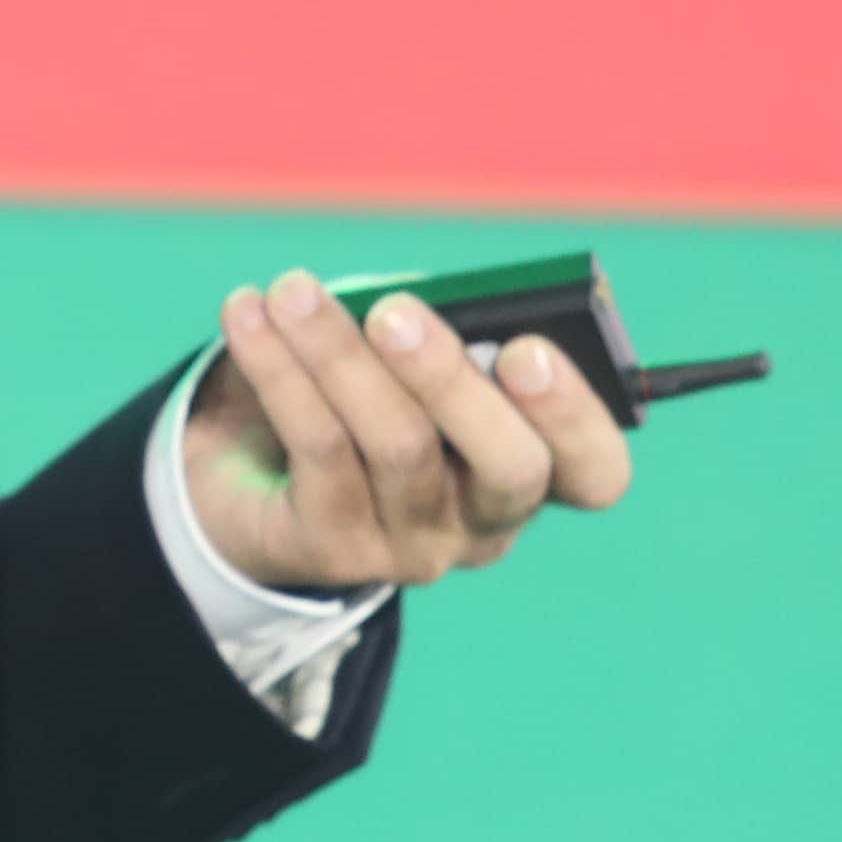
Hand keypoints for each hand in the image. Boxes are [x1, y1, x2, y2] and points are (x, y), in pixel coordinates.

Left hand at [182, 274, 634, 590]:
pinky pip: (318, 449)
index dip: (574, 416)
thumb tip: (407, 302)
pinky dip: (280, 371)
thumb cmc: (366, 388)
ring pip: (397, 446)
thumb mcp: (409, 357)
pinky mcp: (336, 549)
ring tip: (293, 291)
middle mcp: (488, 519)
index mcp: (538, 466)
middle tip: (395, 314)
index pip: (594, 471)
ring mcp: (415, 545)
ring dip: (339, 355)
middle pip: (507, 466)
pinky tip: (247, 316)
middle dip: (452, 381)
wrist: (252, 476)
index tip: (526, 350)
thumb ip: (434, 331)